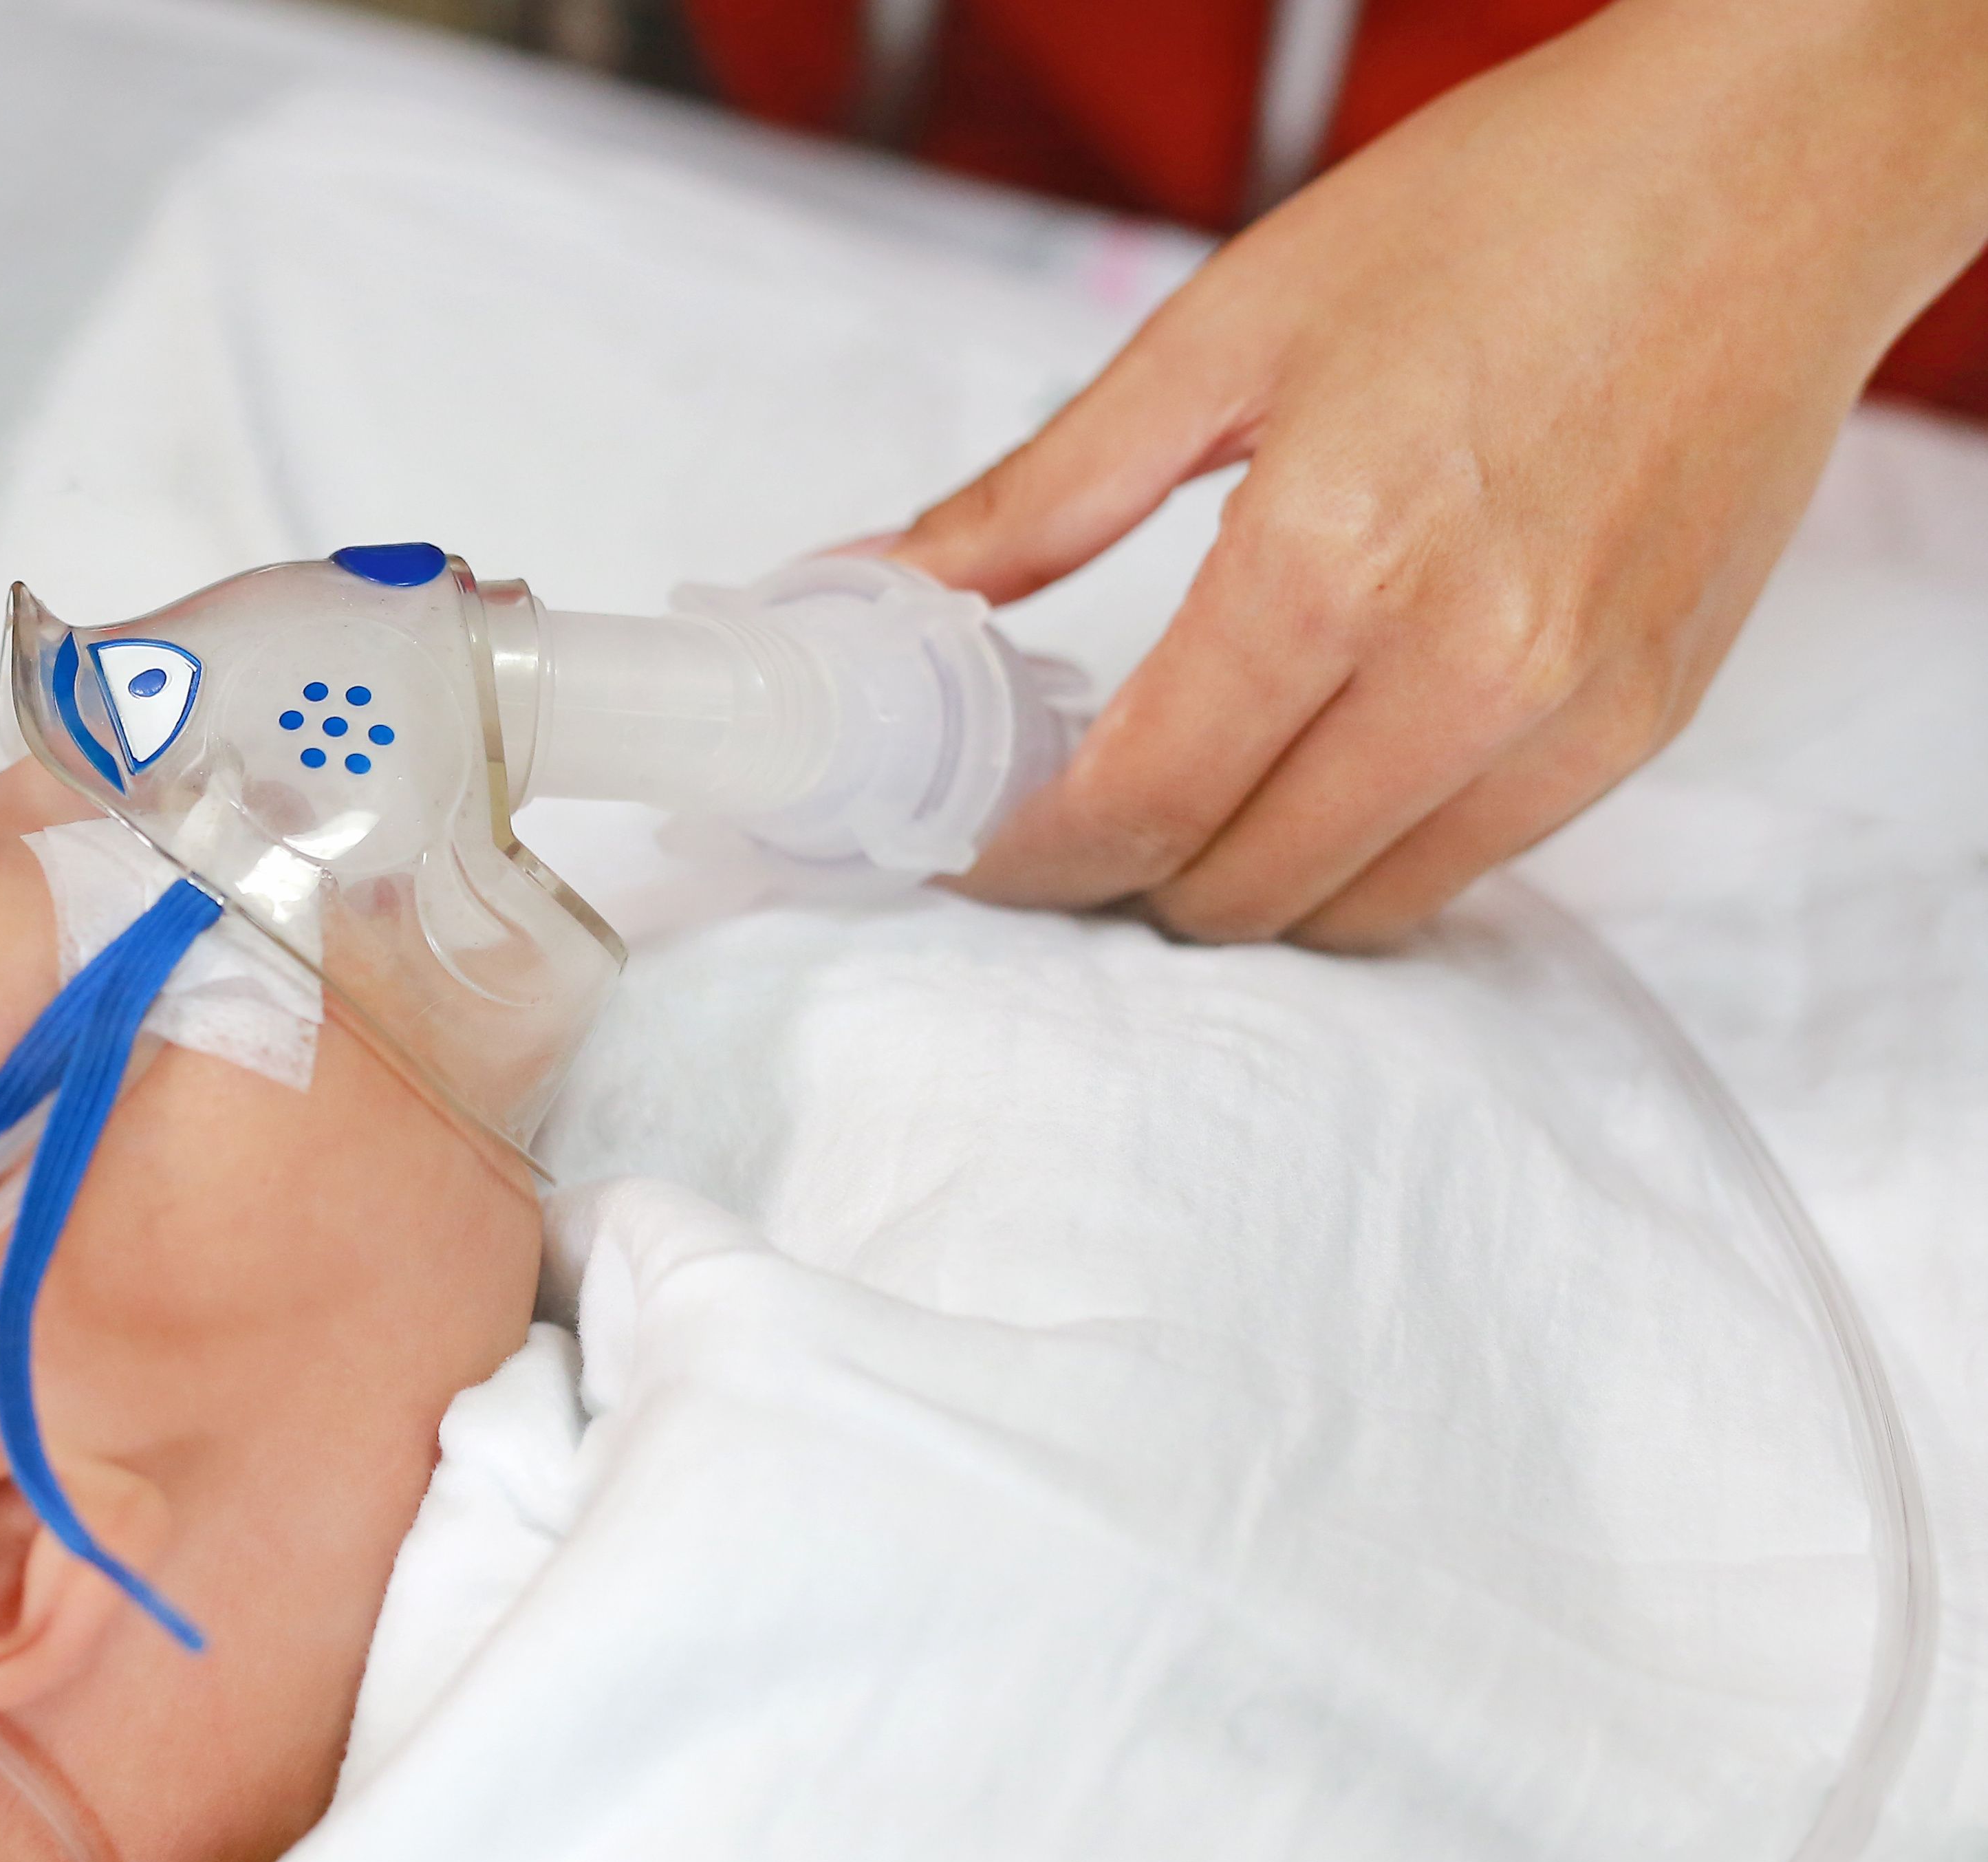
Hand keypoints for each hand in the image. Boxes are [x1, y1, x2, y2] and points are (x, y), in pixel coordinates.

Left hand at [895, 0, 1987, 946]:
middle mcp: (1464, 665)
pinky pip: (1471, 865)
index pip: (1136, 805)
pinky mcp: (1646, 719)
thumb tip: (883, 581)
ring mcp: (1571, 709)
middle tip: (1063, 813)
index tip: (968, 848)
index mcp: (1331, 561)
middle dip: (1120, 875)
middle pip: (1236, 886)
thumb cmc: (1507, 210)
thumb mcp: (1222, 332)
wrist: (1768, 165)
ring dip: (1245, 882)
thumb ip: (1039, 495)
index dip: (1025, 859)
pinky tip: (1315, 774)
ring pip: (1353, 906)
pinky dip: (1367, 855)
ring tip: (1185, 797)